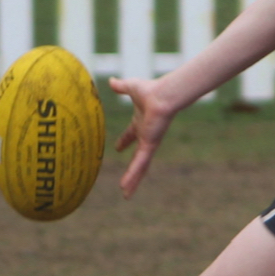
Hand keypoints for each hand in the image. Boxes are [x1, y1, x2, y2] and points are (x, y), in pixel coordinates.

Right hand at [109, 76, 175, 198]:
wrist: (163, 95)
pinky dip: (133, 176)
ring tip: (126, 195)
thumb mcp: (130, 88)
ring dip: (133, 180)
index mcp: (141, 123)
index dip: (124, 141)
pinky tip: (126, 188)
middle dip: (131, 169)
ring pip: (140, 166)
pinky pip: (140, 164)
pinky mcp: (150, 146)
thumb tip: (111, 80)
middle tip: (124, 182)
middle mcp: (146, 135)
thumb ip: (121, 86)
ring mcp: (149, 142)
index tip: (117, 148)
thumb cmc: (151, 90)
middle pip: (137, 157)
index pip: (131, 134)